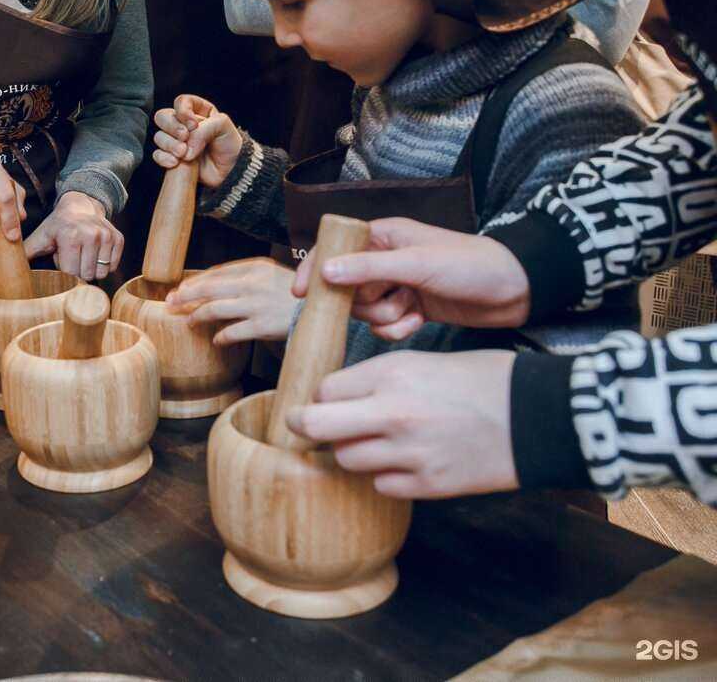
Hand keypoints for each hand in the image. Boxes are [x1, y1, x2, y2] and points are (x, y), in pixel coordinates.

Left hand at [24, 191, 122, 280]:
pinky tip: (94, 252)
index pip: (72, 273)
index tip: (62, 261)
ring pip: (102, 272)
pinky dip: (104, 263)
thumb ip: (25, 253)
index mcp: (70, 236)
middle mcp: (91, 234)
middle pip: (87, 275)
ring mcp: (107, 235)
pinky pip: (113, 265)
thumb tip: (4, 268)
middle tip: (72, 257)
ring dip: (91, 268)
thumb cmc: (58, 225)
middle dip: (78, 271)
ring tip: (82, 254)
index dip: (65, 272)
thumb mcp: (40, 237)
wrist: (81, 205)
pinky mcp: (118, 238)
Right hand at [151, 95, 241, 187]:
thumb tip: (186, 145)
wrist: (231, 170)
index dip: (183, 111)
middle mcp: (183, 124)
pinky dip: (164, 158)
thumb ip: (203, 129)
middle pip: (163, 116)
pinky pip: (158, 155)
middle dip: (172, 127)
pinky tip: (176, 162)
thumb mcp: (223, 126)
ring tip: (184, 153)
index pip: (181, 102)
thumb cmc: (230, 145)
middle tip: (185, 137)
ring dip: (169, 144)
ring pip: (159, 136)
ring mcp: (176, 141)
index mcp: (197, 110)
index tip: (193, 125)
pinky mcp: (172, 158)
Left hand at [165, 258, 296, 344]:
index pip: (215, 272)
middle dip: (184, 296)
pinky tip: (215, 340)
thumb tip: (214, 286)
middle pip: (208, 288)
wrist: (324, 309)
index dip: (193, 282)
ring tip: (189, 322)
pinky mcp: (263, 326)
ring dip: (196, 317)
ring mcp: (257, 305)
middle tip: (170, 303)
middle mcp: (253, 283)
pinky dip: (220, 337)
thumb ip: (246, 277)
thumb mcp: (272, 275)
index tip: (180, 289)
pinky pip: (232, 332)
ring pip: (214, 309)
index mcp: (255, 267)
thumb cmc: (296, 294)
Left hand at [287, 350, 518, 498]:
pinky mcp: (427, 484)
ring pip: (346, 460)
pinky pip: (381, 485)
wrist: (541, 417)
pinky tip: (406, 461)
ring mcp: (408, 452)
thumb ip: (377, 380)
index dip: (321, 396)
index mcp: (391, 374)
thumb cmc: (485, 381)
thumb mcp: (425, 361)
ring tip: (377, 442)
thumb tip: (333, 397)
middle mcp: (392, 413)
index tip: (324, 401)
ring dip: (353, 452)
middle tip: (304, 427)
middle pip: (315, 427)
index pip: (323, 390)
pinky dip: (386, 475)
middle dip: (304, 427)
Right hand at [292, 217, 530, 341]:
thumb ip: (368, 269)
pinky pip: (385, 326)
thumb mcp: (417, 263)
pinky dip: (398, 328)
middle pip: (347, 289)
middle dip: (365, 302)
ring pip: (365, 311)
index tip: (301, 293)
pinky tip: (419, 321)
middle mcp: (385, 260)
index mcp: (383, 236)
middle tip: (392, 298)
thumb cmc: (470, 264)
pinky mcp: (410, 308)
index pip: (335, 251)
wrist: (515, 289)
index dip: (315, 270)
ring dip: (385, 317)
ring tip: (412, 309)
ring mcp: (397, 285)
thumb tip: (325, 271)